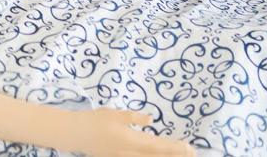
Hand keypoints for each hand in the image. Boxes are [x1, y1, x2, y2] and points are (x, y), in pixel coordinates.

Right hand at [67, 108, 193, 156]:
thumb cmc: (95, 120)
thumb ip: (134, 118)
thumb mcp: (115, 114)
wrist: (75, 134)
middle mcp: (129, 153)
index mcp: (130, 140)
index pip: (158, 146)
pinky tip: (155, 156)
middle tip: (191, 154)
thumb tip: (151, 120)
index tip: (189, 148)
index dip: (174, 148)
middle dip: (174, 156)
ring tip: (177, 155)